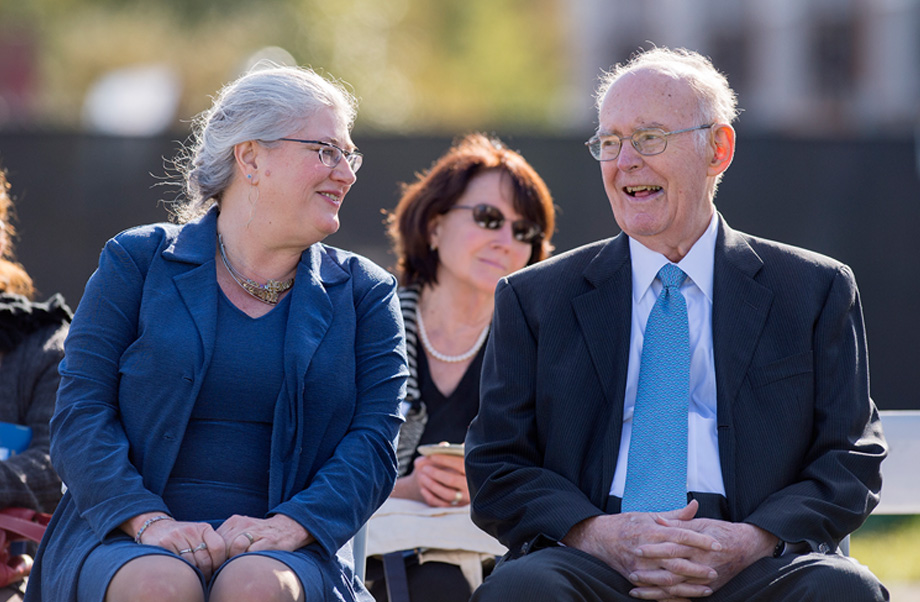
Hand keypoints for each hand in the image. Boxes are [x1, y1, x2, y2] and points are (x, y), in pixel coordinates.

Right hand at [125, 514, 226, 580]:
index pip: (219, 547)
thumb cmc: (183, 537)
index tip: (217, 571)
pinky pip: (178, 564)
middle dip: (207, 572)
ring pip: (192, 564)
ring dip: (195, 574)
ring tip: (195, 576)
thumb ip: (211, 546)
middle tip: (206, 578)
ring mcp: (177, 536)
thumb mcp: (199, 535)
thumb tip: (228, 565)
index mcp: (204, 528)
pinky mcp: (164, 543)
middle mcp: (191, 530)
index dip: (219, 562)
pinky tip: (183, 571)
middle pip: (206, 559)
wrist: (156, 528)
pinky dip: (183, 571)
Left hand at [216, 514, 313, 557]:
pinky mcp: (267, 540)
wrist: (288, 528)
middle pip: (223, 544)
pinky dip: (247, 559)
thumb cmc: (261, 534)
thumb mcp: (241, 530)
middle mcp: (242, 524)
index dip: (213, 554)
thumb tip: (209, 555)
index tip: (217, 562)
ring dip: (233, 559)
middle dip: (222, 559)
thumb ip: (226, 539)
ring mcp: (256, 531)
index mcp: (233, 521)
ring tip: (237, 564)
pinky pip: (251, 552)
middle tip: (225, 567)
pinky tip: (249, 561)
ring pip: (235, 547)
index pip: (214, 539)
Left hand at [392, 454, 468, 506]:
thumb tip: (443, 446)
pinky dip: (430, 496)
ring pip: (448, 494)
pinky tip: (423, 489)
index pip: (460, 464)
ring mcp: (464, 499)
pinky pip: (441, 504)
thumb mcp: (451, 456)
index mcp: (474, 470)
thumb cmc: (451, 466)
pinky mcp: (455, 508)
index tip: (432, 456)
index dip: (445, 459)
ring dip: (432, 485)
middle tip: (424, 468)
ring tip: (422, 477)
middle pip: (452, 480)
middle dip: (436, 473)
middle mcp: (471, 486)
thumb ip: (448, 450)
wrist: (448, 484)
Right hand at [562, 500, 721, 600]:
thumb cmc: (626, 524)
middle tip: (715, 570)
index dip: (701, 540)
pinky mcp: (634, 578)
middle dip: (698, 567)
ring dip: (690, 586)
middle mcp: (645, 549)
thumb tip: (695, 505)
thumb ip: (674, 515)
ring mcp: (639, 566)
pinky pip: (657, 591)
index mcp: (651, 531)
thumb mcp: (649, 515)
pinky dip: (673, 597)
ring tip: (708, 588)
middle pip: (677, 560)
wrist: (598, 538)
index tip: (718, 545)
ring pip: (669, 579)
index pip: (681, 535)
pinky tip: (688, 599)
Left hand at [630, 515, 775, 595]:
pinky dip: (669, 599)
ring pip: (677, 588)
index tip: (637, 548)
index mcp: (698, 545)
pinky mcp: (708, 588)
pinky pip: (686, 596)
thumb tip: (656, 519)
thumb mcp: (701, 523)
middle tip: (631, 572)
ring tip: (635, 590)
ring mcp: (705, 579)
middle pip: (672, 571)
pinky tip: (654, 599)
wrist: (747, 546)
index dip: (654, 549)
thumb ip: (678, 522)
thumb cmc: (722, 531)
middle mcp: (702, 564)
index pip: (672, 547)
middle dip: (650, 574)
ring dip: (655, 590)